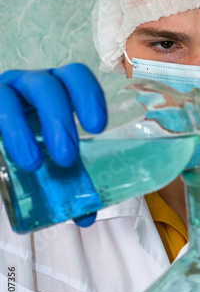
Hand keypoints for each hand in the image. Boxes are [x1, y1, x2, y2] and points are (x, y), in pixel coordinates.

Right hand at [0, 64, 106, 227]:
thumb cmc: (27, 149)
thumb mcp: (48, 164)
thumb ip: (67, 185)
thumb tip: (87, 215)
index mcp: (59, 92)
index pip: (77, 76)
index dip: (89, 94)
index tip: (97, 126)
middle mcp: (35, 85)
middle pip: (54, 84)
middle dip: (62, 119)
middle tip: (67, 156)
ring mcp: (10, 90)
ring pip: (24, 91)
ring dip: (30, 127)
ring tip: (34, 164)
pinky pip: (0, 104)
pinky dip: (11, 129)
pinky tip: (22, 155)